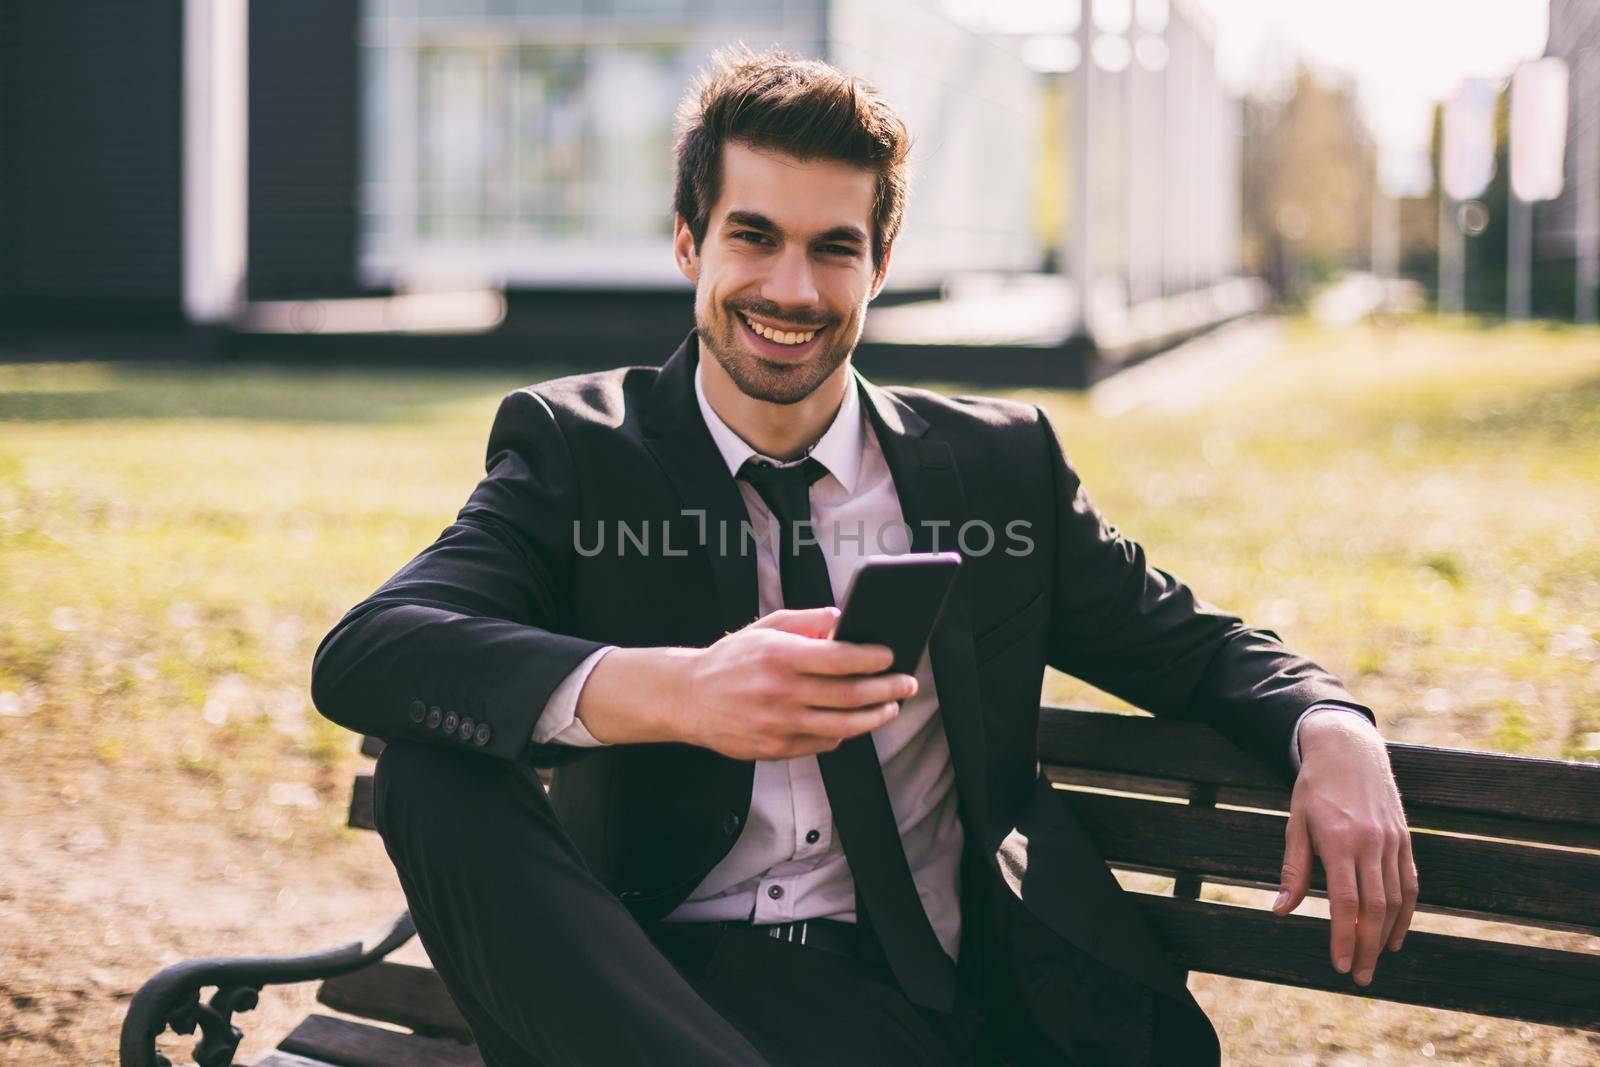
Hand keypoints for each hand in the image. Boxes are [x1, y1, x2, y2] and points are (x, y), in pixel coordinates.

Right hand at [680, 606, 914, 760]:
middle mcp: (779, 692)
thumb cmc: (731, 660)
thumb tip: (844, 620)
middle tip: (907, 683)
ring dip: (875, 717)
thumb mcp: (764, 628)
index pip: (839, 658)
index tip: (891, 656)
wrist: (688, 698)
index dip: (872, 658)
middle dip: (886, 689)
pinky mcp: (775, 749)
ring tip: (891, 706)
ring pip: (842, 726)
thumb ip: (806, 621)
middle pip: (848, 695)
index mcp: (779, 656)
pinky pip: (822, 743)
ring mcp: (778, 725)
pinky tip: (856, 721)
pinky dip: (844, 732)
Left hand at [1271, 710, 1418, 986]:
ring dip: (1387, 936)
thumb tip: (1280, 910)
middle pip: (1374, 908)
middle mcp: (1371, 843)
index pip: (1345, 901)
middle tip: (1360, 977)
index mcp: (1339, 840)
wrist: (1349, 749)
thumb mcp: (1295, 822)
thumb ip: (1294, 868)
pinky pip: (1410, 884)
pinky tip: (1396, 935)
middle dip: (1367, 947)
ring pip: (1396, 900)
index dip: (1343, 936)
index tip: (1340, 965)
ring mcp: (1392, 841)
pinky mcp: (1405, 839)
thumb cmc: (1315, 787)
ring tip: (1374, 962)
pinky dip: (1406, 914)